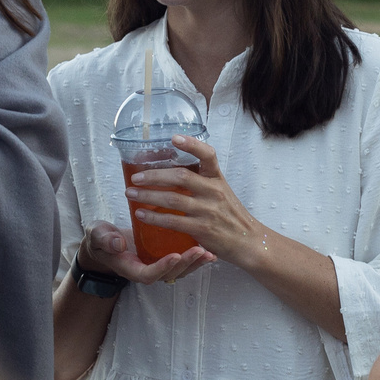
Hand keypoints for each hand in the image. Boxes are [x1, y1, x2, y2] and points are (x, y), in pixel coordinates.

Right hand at [73, 220, 214, 286]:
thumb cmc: (100, 238)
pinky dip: (196, 257)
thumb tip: (118, 244)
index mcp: (131, 268)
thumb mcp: (97, 236)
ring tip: (209, 252)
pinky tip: (210, 249)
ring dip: (195, 262)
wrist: (105, 241)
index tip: (175, 255)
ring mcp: (157, 265)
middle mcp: (147, 270)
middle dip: (186, 264)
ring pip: (180, 270)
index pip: (149, 274)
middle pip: (170, 274)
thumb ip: (104, 240)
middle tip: (199, 251)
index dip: (163, 267)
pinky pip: (183, 261)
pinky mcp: (164, 257)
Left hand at [123, 138, 272, 271]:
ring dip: (148, 195)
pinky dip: (154, 217)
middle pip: (180, 176)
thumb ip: (202, 182)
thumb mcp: (222, 192)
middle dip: (154, 175)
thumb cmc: (231, 216)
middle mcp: (214, 192)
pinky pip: (173, 221)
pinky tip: (142, 215)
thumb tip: (171, 173)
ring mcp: (208, 211)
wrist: (248, 242)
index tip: (173, 137)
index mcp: (218, 179)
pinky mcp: (202, 229)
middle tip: (135, 177)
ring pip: (172, 199)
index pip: (208, 155)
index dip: (192, 144)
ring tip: (131, 194)